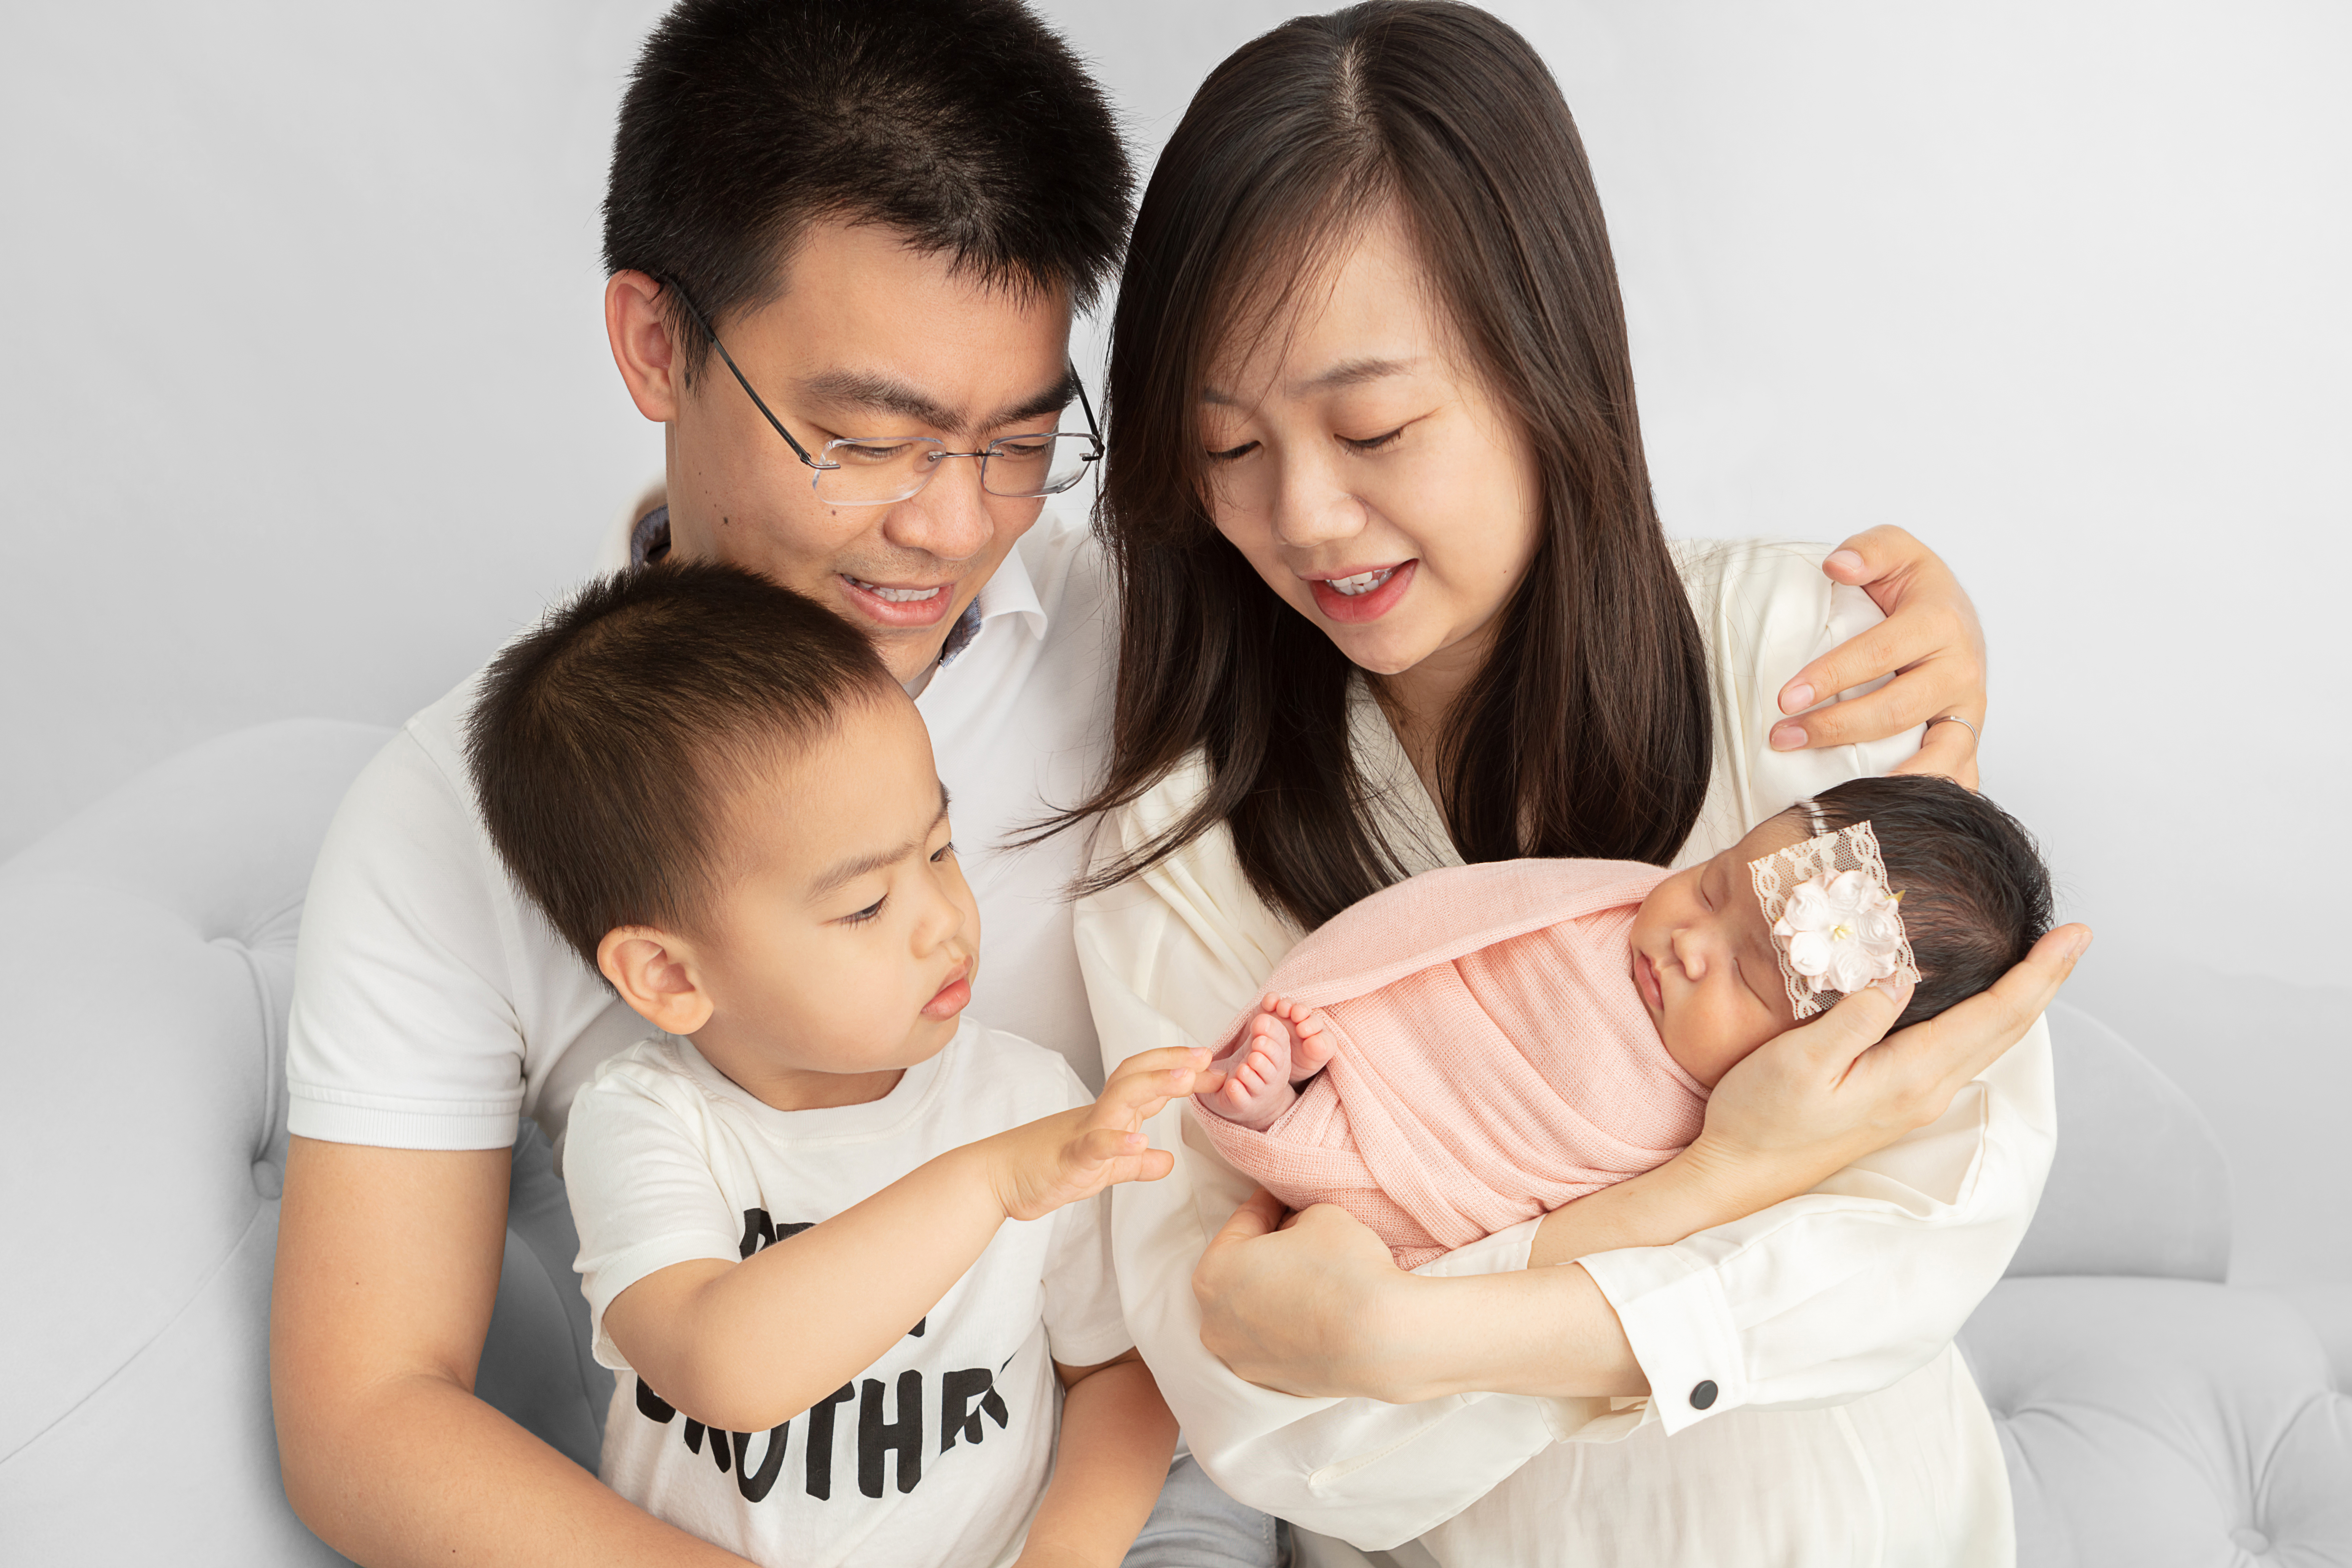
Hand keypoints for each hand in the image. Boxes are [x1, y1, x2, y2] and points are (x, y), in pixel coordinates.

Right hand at [983, 1047, 1224, 1222]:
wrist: (996, 1177)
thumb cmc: (1047, 1166)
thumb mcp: (1105, 1168)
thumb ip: (1136, 1163)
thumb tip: (1169, 1160)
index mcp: (1110, 1116)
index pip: (1149, 1084)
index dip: (1181, 1073)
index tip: (1215, 1070)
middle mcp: (1099, 1115)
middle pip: (1137, 1077)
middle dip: (1172, 1063)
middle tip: (1206, 1058)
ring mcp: (1083, 1133)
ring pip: (1121, 1101)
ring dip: (1154, 1086)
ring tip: (1186, 1080)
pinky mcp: (1069, 1159)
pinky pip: (1095, 1146)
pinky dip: (1117, 1142)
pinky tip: (1140, 1142)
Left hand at [1193, 1189, 1415, 1398]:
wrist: (1382, 1340)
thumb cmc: (1344, 1271)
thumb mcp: (1319, 1215)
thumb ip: (1294, 1219)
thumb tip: (1292, 1232)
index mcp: (1214, 1273)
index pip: (1242, 1224)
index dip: (1268, 1205)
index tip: (1282, 1197)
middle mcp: (1214, 1322)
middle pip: (1240, 1272)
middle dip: (1266, 1250)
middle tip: (1297, 1234)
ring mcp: (1240, 1358)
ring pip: (1253, 1311)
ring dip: (1274, 1290)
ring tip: (1309, 1275)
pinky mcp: (1271, 1382)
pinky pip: (1273, 1341)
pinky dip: (1287, 1324)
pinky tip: (1317, 1310)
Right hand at [1687, 923, 2091, 1201]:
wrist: (1737, 1174)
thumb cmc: (1760, 1117)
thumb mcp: (1801, 1059)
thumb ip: (1858, 1015)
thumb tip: (1903, 973)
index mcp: (1911, 1077)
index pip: (1996, 1015)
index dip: (2040, 972)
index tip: (2075, 934)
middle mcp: (1926, 1091)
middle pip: (2008, 1029)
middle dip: (2046, 980)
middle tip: (2077, 936)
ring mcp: (1915, 1101)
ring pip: (1990, 1042)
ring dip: (2023, 1000)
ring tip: (2043, 963)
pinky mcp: (1898, 1103)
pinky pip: (1963, 1052)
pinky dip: (1990, 1019)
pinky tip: (1985, 1004)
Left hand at [1770, 526, 1987, 788]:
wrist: (1958, 620)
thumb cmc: (1914, 590)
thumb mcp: (1896, 551)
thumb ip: (1869, 549)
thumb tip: (1837, 565)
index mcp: (1941, 622)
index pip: (1878, 654)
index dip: (1830, 677)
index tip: (1786, 697)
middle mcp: (1962, 671)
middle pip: (1895, 710)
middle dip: (1835, 728)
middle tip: (1782, 737)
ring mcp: (1969, 711)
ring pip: (1933, 757)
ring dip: (1878, 777)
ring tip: (1828, 791)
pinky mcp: (1969, 741)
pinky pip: (1956, 779)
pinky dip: (1925, 800)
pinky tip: (1882, 811)